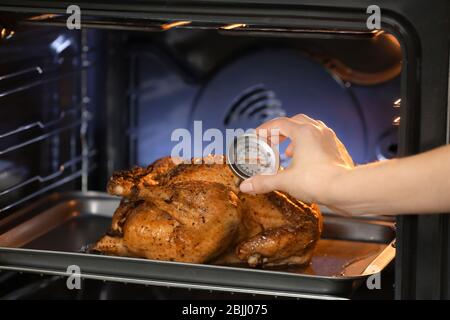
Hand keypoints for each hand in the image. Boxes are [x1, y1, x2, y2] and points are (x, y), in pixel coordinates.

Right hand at [239, 114, 354, 209]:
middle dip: (281, 131)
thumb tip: (245, 186)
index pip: (280, 123)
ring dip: (296, 137)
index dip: (266, 129)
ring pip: (310, 129)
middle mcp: (317, 131)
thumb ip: (263, 182)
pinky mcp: (338, 150)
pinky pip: (321, 140)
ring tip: (287, 153)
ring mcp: (330, 139)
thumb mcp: (285, 181)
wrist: (346, 189)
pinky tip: (305, 160)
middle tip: (271, 142)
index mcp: (303, 132)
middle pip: (296, 121)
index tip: (257, 136)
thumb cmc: (317, 181)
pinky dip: (309, 146)